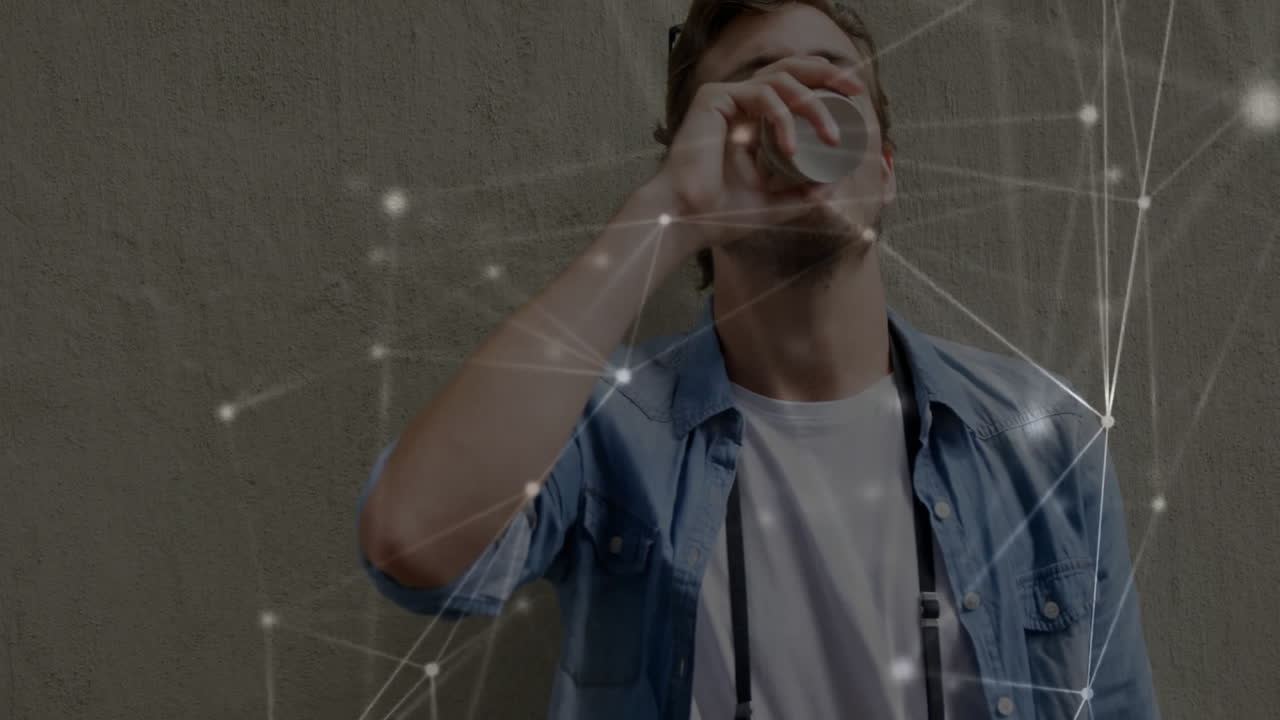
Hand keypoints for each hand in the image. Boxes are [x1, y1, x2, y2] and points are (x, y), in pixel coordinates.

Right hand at [651, 55, 864, 250]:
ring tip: (831, 136)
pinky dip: (782, 119)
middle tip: (857, 90)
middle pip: (791, 69)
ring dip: (814, 105)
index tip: (856, 97)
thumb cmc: (722, 215)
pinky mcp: (714, 98)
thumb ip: (802, 194)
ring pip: (782, 80)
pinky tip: (789, 148)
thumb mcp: (776, 204)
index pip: (794, 87)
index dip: (826, 84)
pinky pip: (761, 95)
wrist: (687, 222)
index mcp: (752, 118)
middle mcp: (739, 101)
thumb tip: (836, 187)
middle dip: (829, 74)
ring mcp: (726, 97)